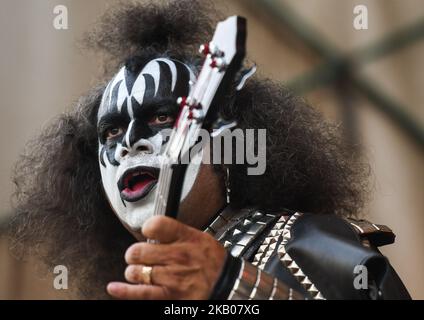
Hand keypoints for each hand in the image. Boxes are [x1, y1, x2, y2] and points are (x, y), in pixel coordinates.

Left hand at [106, 215, 226, 299]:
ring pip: (135, 272)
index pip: (155, 225)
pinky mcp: (168, 296)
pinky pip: (139, 293)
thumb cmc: (213, 262)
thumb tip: (153, 231)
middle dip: (135, 254)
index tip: (148, 232)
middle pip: (138, 251)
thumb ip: (176, 233)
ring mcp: (171, 277)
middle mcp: (178, 256)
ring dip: (135, 272)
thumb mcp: (200, 238)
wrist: (227, 286)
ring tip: (142, 272)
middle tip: (140, 256)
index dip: (147, 228)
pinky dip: (123, 291)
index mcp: (186, 238)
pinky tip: (114, 287)